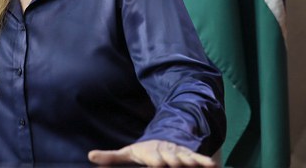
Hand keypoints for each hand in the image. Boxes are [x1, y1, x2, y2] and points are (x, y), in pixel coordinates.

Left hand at [88, 140, 215, 166]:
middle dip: (174, 161)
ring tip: (195, 164)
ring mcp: (180, 154)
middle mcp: (167, 153)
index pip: (153, 157)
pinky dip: (206, 161)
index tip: (158, 162)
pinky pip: (199, 159)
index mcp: (151, 153)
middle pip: (171, 158)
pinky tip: (214, 165)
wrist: (165, 141)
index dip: (155, 159)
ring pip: (186, 158)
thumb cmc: (145, 152)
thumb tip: (90, 155)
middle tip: (176, 163)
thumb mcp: (129, 153)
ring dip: (191, 161)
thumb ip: (112, 157)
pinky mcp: (191, 157)